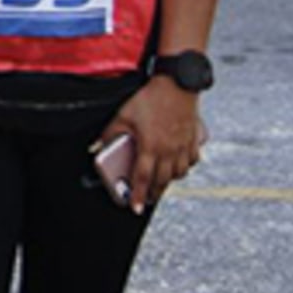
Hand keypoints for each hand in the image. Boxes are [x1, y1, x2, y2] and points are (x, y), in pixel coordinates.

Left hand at [98, 80, 203, 214]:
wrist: (178, 84)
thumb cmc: (149, 99)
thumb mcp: (123, 115)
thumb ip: (110, 134)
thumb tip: (98, 146)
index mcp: (150, 147)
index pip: (141, 178)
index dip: (136, 195)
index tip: (134, 207)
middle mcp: (169, 151)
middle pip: (161, 181)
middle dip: (153, 193)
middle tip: (146, 200)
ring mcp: (184, 146)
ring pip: (179, 173)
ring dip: (169, 182)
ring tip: (160, 185)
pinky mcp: (194, 139)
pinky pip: (192, 160)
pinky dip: (185, 167)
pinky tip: (179, 166)